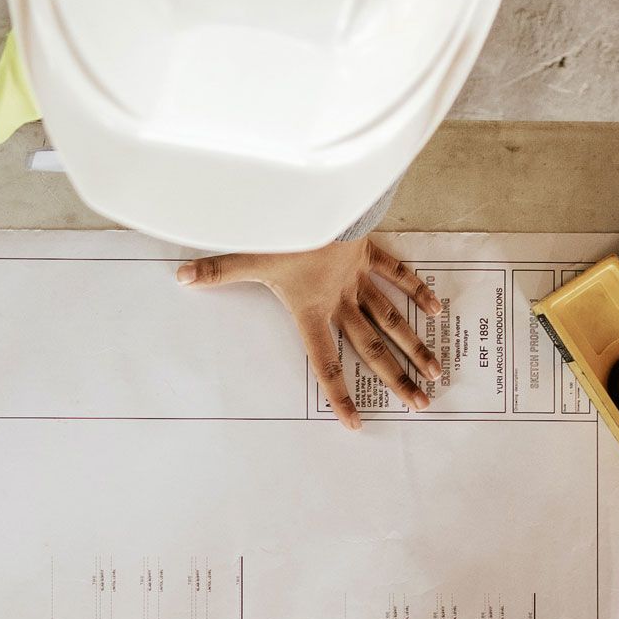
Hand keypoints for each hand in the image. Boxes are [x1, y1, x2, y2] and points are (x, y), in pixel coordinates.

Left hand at [178, 236, 443, 429]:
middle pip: (373, 349)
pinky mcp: (369, 253)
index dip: (339, 395)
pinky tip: (437, 310)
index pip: (325, 363)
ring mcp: (358, 278)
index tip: (355, 423)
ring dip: (415, 345)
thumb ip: (217, 270)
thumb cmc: (286, 228)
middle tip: (420, 404)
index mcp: (313, 311)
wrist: (320, 194)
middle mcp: (341, 301)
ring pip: (392, 319)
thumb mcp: (250, 253)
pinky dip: (416, 291)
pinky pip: (397, 275)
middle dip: (396, 379)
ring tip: (436, 371)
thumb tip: (181, 278)